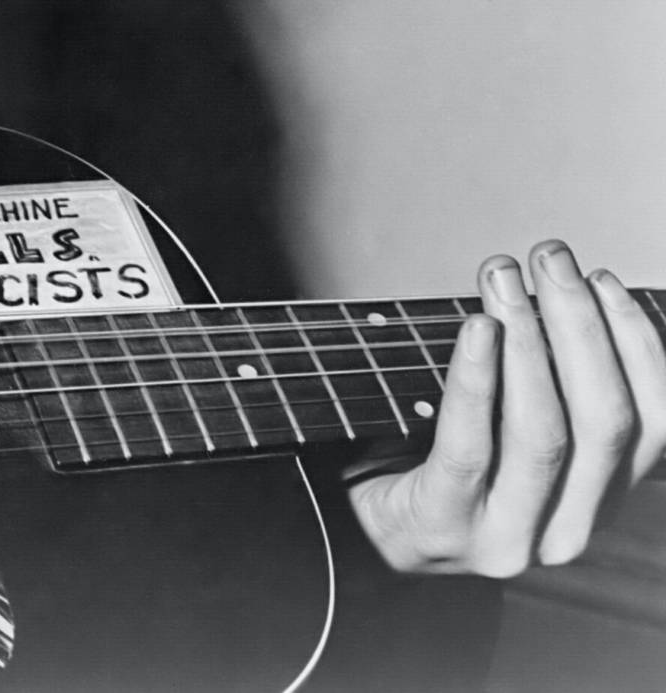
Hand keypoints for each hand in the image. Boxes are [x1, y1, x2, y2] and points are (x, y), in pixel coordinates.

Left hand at [347, 240, 665, 576]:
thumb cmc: (437, 463)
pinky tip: (475, 330)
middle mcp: (568, 531)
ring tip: (505, 282)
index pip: (653, 420)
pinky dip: (476, 380)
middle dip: (581, 325)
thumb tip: (577, 288)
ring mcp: (507, 539)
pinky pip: (469, 444)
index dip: (636, 342)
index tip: (602, 278)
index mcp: (602, 501)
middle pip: (604, 419)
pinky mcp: (446, 527)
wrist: (356, 527)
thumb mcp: (512, 430)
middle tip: (549, 259)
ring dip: (530, 342)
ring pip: (544, 432)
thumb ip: (557, 387)